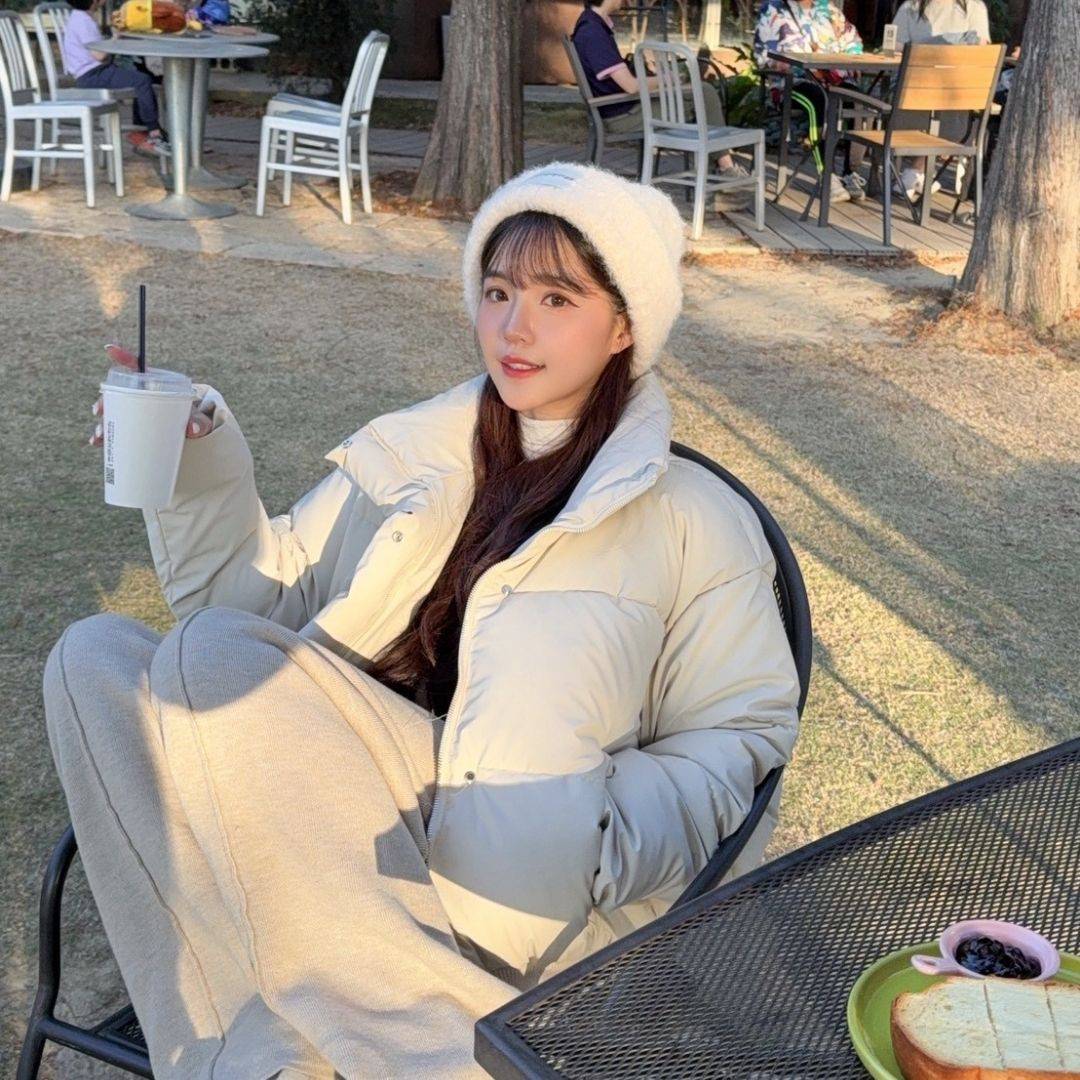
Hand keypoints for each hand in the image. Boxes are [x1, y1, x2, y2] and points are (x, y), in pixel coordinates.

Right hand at [89, 344, 214, 447]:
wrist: (190, 430)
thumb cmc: (191, 417)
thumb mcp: (196, 417)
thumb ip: (199, 421)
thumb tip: (194, 430)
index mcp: (154, 385)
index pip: (137, 367)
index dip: (123, 357)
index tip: (110, 349)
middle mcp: (140, 396)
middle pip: (117, 394)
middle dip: (104, 401)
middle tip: (99, 410)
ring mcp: (134, 413)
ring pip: (113, 414)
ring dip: (103, 422)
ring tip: (99, 434)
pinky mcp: (132, 429)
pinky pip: (115, 431)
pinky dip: (105, 437)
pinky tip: (97, 442)